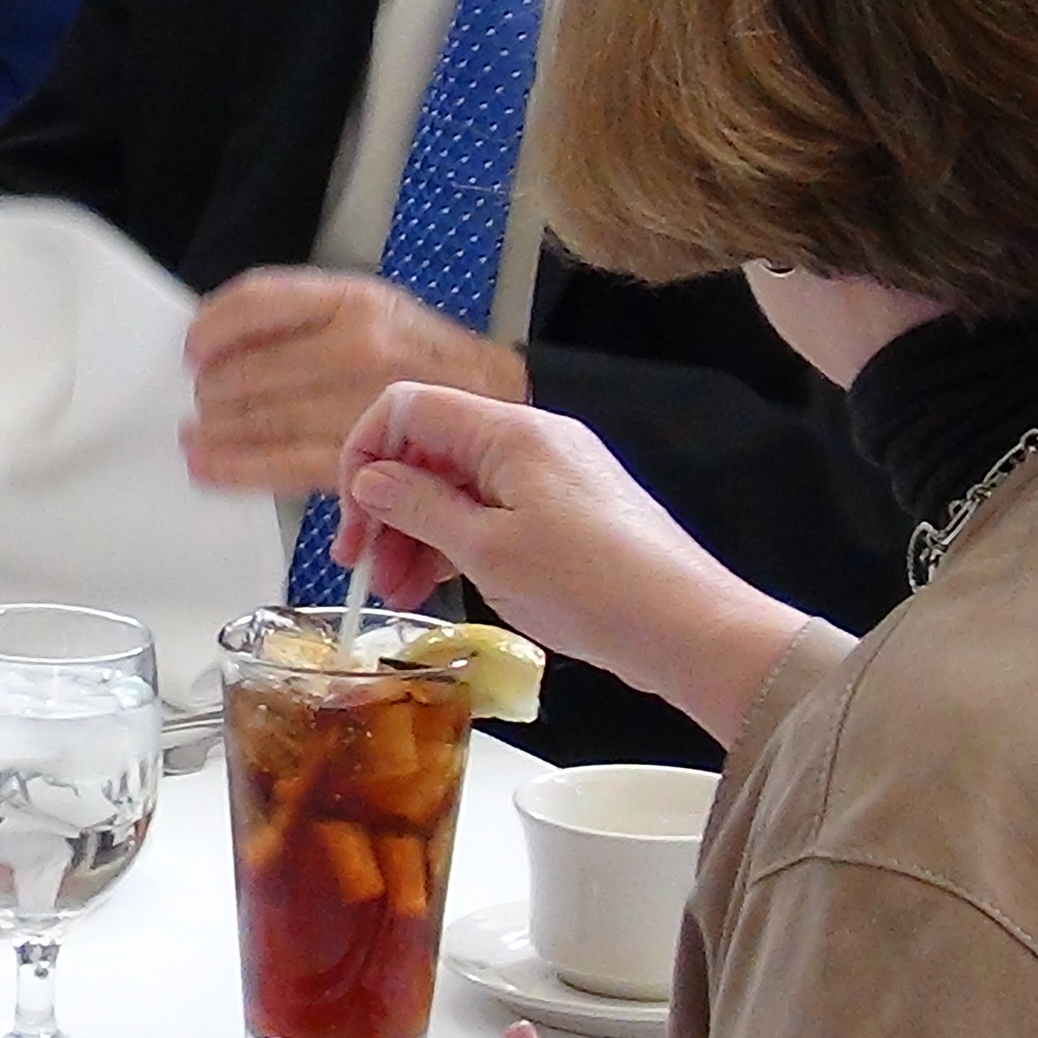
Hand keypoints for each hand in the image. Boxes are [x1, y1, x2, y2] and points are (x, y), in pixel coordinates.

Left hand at [177, 270, 520, 495]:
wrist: (500, 404)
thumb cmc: (429, 361)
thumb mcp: (376, 310)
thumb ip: (307, 319)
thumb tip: (224, 339)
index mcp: (356, 300)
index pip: (256, 304)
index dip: (211, 328)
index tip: (193, 346)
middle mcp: (358, 346)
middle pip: (248, 368)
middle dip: (212, 391)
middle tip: (202, 402)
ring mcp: (360, 402)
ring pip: (259, 418)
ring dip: (215, 431)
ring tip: (193, 438)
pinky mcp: (364, 454)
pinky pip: (282, 462)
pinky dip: (236, 465)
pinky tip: (208, 465)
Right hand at [329, 382, 806, 740]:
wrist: (687, 627)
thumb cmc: (595, 586)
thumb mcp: (486, 550)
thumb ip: (419, 507)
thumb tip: (371, 482)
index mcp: (510, 432)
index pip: (408, 410)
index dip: (365, 457)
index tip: (350, 517)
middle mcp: (533, 441)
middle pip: (432, 452)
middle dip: (387, 507)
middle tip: (360, 567)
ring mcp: (553, 477)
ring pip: (459, 489)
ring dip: (417, 535)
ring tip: (395, 593)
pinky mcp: (568, 514)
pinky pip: (493, 514)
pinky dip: (458, 545)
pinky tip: (436, 587)